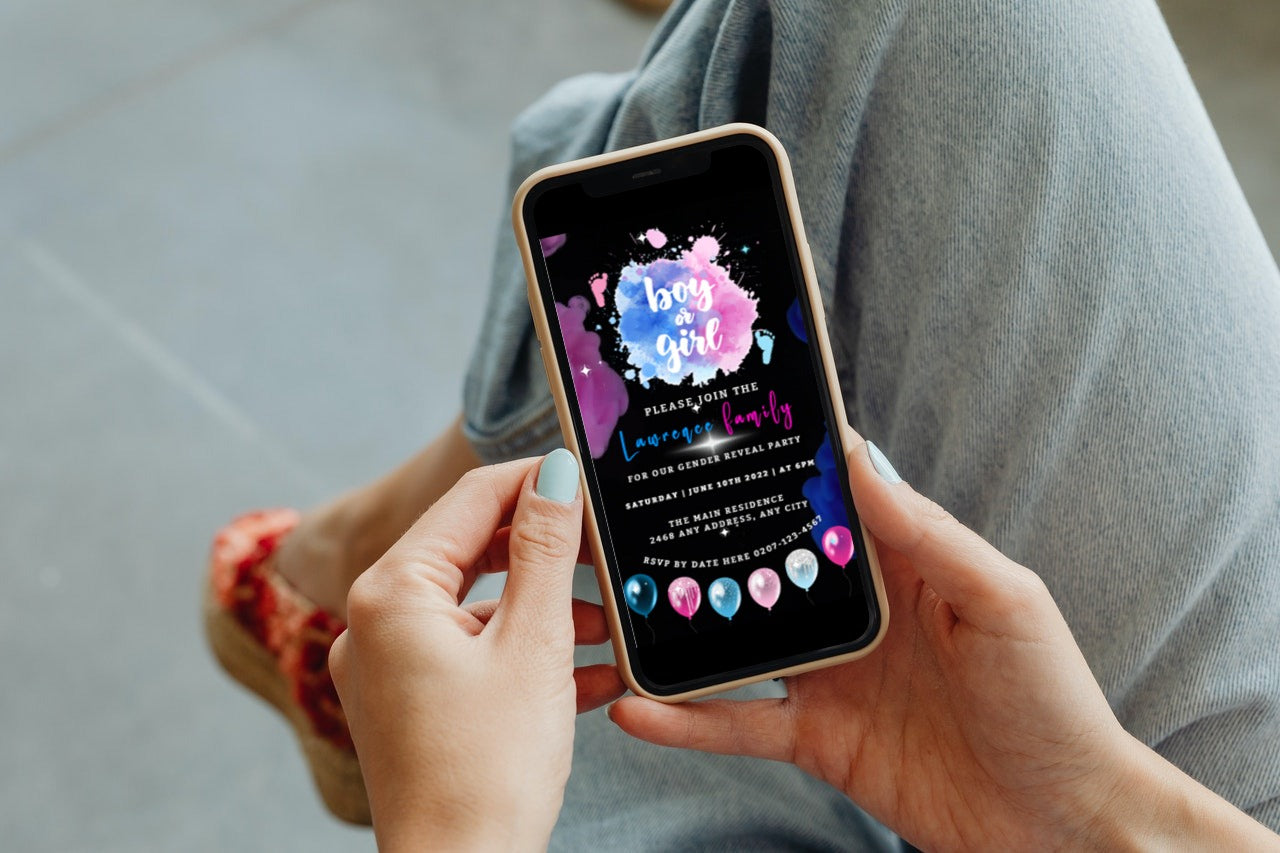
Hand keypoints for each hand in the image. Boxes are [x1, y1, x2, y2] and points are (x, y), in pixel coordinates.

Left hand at [329, 451, 624, 849]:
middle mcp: (376, 623)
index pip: (469, 500)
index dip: (532, 479)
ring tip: (605, 628)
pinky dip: (525, 654)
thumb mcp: (533, 642)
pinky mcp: (411, 706)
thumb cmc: (489, 769)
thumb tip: (556, 473)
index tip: (585, 471)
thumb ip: (546, 549)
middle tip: (603, 550)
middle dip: (545, 554)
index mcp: (392, 594)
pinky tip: (585, 674)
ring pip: (478, 608)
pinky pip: (473, 656)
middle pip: (471, 551)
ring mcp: (389, 668)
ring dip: (545, 610)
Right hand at [609, 434, 1271, 848]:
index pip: (829, 499)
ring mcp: (830, 676)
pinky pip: (738, 723)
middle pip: (764, 565)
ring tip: (612, 609)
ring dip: (677, 628)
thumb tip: (863, 459)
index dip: (780, 464)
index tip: (720, 427)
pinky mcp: (817, 738)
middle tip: (632, 515)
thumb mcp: (1001, 601)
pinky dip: (686, 719)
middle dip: (704, 540)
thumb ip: (928, 533)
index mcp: (902, 564)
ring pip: (736, 641)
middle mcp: (855, 612)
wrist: (1063, 824)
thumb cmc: (1053, 703)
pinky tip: (639, 707)